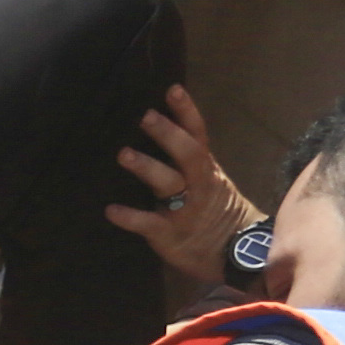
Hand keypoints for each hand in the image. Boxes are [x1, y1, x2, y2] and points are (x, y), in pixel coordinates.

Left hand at [107, 85, 262, 284]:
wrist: (234, 255)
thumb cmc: (214, 213)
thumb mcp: (208, 182)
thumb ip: (187, 161)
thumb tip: (159, 131)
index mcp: (206, 169)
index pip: (198, 135)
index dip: (187, 112)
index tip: (172, 89)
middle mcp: (199, 184)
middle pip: (188, 154)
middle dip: (168, 135)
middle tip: (146, 116)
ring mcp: (186, 209)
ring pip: (169, 184)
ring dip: (147, 167)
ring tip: (123, 154)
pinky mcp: (171, 234)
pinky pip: (150, 223)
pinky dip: (131, 216)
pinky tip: (111, 210)